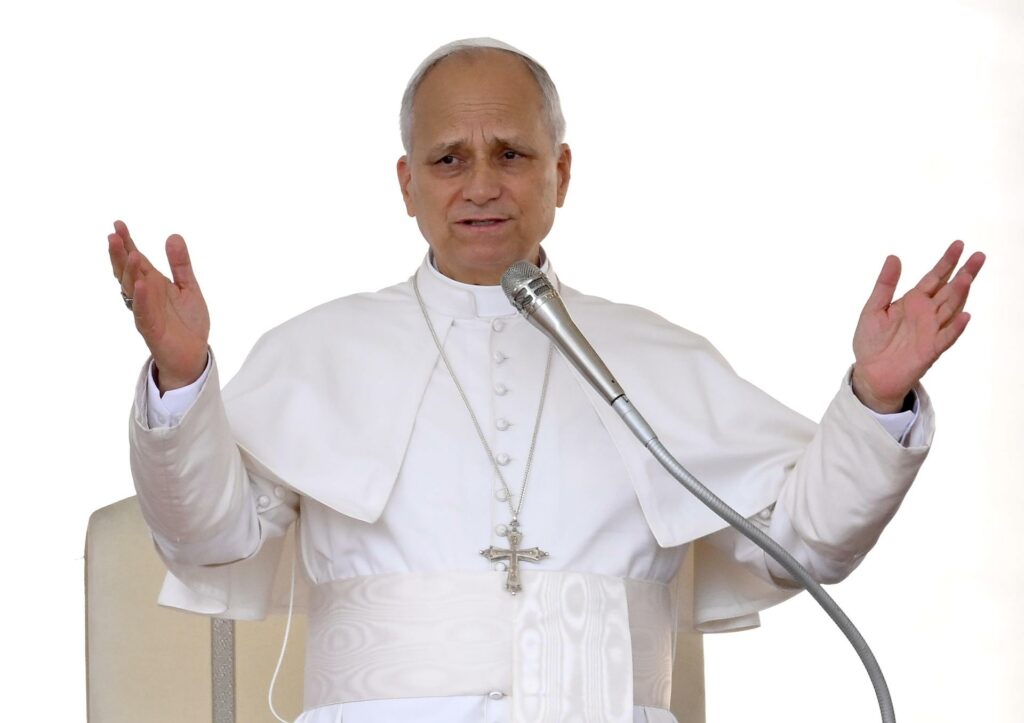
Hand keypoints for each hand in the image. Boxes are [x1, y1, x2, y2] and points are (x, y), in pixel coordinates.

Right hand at [108, 220, 210, 391]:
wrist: (193, 353)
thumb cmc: (187, 321)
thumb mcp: (187, 287)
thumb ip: (180, 264)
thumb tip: (173, 236)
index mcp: (152, 284)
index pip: (135, 260)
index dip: (127, 243)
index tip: (118, 224)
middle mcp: (145, 296)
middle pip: (127, 272)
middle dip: (120, 254)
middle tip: (113, 235)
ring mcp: (146, 311)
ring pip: (131, 290)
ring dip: (129, 272)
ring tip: (131, 254)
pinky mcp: (152, 329)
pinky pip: (143, 312)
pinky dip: (142, 299)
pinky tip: (141, 285)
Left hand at [851, 240, 984, 412]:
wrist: (871, 373)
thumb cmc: (872, 341)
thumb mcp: (873, 308)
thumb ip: (885, 284)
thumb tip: (893, 257)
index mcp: (913, 301)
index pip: (934, 277)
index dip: (946, 262)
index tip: (958, 244)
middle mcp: (926, 313)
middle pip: (949, 289)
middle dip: (964, 273)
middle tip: (979, 256)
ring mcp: (931, 330)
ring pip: (951, 309)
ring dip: (960, 294)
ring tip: (967, 278)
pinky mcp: (931, 349)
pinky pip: (946, 337)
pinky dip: (956, 327)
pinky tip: (965, 316)